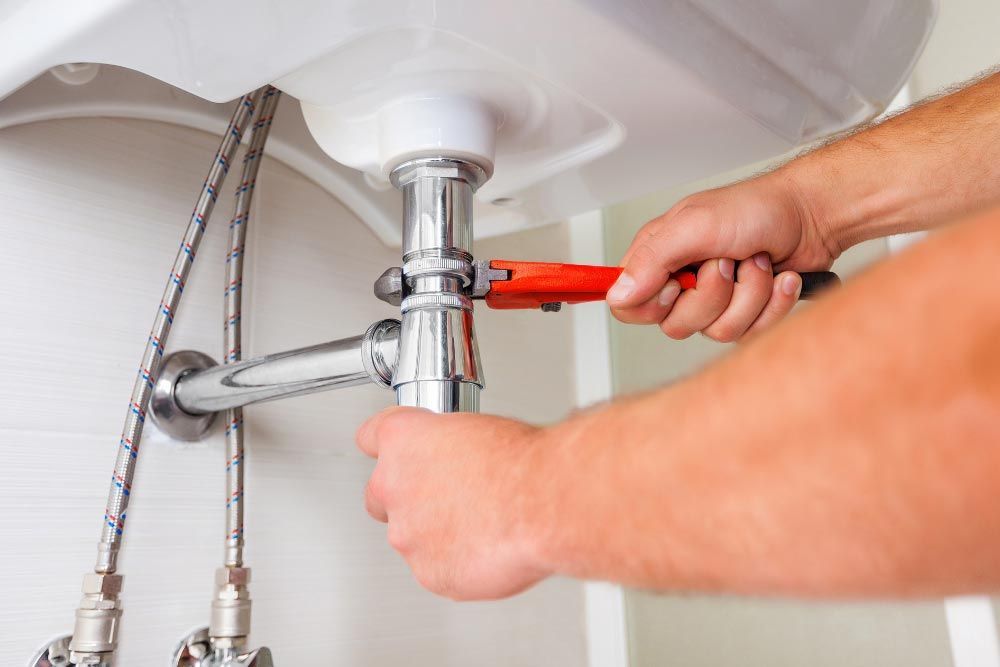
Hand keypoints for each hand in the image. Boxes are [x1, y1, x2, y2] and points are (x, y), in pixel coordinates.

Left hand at [356, 407, 551, 599]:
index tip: (400, 454)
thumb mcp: (479, 428)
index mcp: (402, 439)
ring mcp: (407, 534)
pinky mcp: (429, 572)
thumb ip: (450, 446)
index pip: (370, 437)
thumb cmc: (521, 462)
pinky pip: (435, 568)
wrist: (543, 503)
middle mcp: (393, 485)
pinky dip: (457, 562)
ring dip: (436, 532)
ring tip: (481, 523)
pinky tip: (487, 547)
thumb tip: (456, 457)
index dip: (391, 448)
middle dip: (406, 498)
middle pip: (380, 495)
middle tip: (446, 497)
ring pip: (410, 536)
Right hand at [607, 172, 836, 340]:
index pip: (628, 305)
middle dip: (712, 296)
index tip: (677, 283)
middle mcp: (683, 280)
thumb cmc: (758, 208)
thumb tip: (619, 293)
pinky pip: (750, 333)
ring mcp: (714, 300)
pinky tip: (778, 278)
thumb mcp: (696, 224)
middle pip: (675, 325)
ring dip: (749, 296)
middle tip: (727, 262)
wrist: (813, 216)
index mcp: (659, 256)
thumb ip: (652, 259)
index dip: (651, 305)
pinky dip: (772, 303)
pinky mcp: (745, 312)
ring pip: (717, 332)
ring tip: (757, 263)